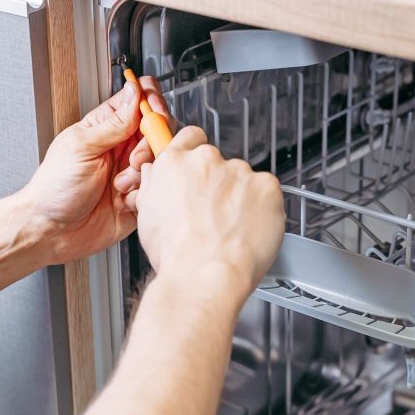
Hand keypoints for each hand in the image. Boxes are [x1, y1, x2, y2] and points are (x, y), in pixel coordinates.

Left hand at [19, 76, 166, 263]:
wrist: (53, 231)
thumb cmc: (55, 188)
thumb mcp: (82, 146)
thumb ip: (114, 122)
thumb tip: (135, 92)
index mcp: (106, 127)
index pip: (139, 100)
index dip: (151, 102)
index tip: (152, 115)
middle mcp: (122, 147)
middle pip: (157, 130)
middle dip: (150, 144)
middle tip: (132, 159)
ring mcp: (131, 172)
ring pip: (160, 161)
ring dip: (142, 173)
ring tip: (120, 184)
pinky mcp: (138, 197)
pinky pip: (156, 189)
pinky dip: (143, 195)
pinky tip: (122, 201)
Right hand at [129, 126, 284, 297]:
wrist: (205, 276)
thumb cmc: (177, 255)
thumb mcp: (147, 217)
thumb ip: (155, 187)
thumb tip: (157, 175)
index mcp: (175, 164)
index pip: (190, 138)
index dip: (196, 153)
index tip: (200, 168)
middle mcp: (207, 161)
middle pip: (218, 163)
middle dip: (219, 184)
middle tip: (214, 215)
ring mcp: (239, 172)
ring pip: (244, 180)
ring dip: (241, 198)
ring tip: (231, 230)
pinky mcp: (266, 186)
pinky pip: (267, 192)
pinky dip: (263, 208)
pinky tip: (249, 229)